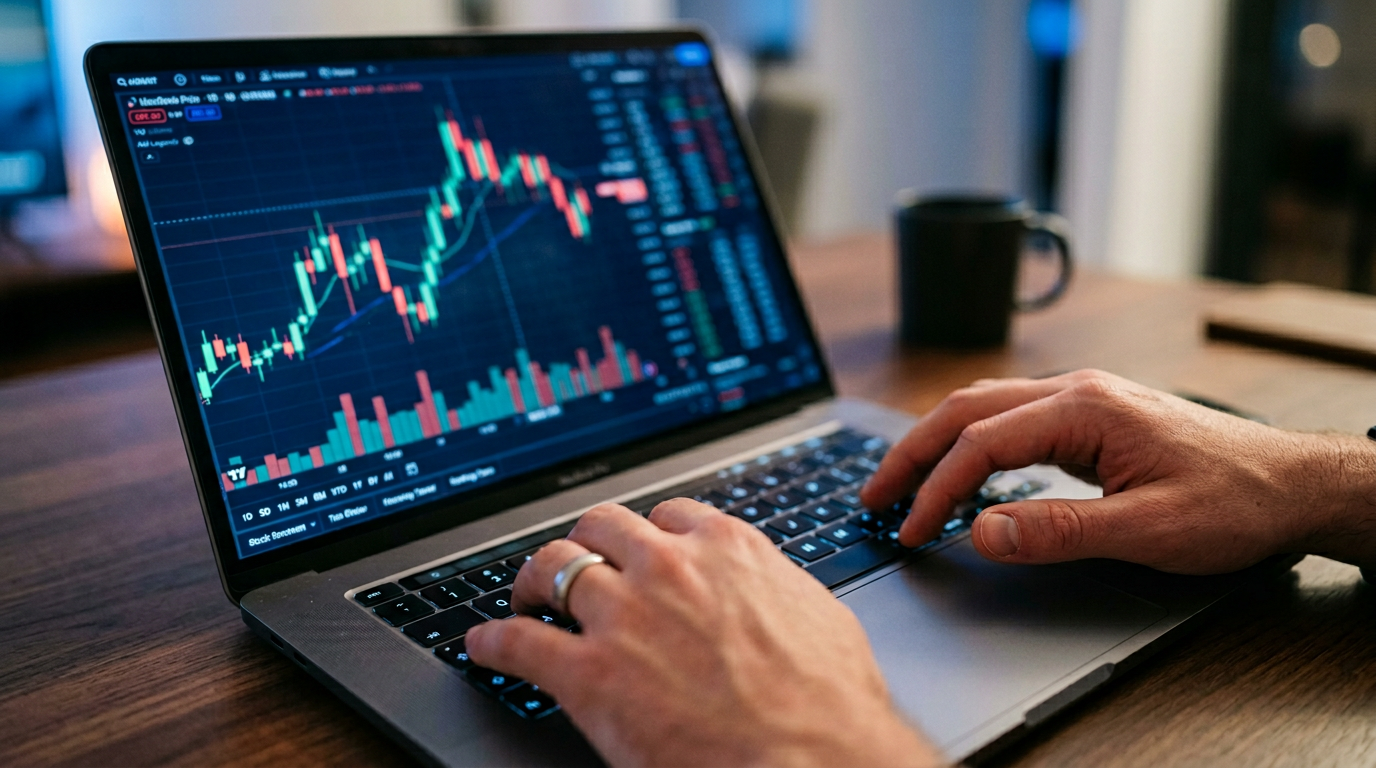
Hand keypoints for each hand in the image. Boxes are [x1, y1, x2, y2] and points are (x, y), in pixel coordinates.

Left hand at [465, 501, 941, 767]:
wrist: (816, 759)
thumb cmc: (831, 702)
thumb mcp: (816, 617)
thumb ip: (774, 589)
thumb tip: (767, 594)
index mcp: (726, 550)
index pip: (668, 516)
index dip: (648, 535)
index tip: (639, 550)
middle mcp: (669, 568)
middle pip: (601, 526)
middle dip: (585, 543)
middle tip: (576, 565)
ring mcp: (624, 616)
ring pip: (553, 567)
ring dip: (533, 581)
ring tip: (525, 598)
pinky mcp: (589, 674)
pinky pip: (518, 642)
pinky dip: (493, 641)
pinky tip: (483, 645)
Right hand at [862, 369, 1375, 573]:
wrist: (1293, 484)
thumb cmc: (1234, 502)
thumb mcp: (1148, 530)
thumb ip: (1058, 531)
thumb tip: (980, 532)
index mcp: (1084, 408)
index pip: (982, 442)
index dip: (937, 488)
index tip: (910, 530)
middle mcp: (1076, 392)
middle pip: (966, 410)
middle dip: (911, 453)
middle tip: (872, 496)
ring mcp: (1083, 400)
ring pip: (984, 408)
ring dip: (936, 444)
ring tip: (901, 483)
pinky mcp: (1091, 418)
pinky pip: (1011, 420)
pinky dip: (970, 444)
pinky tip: (962, 472)